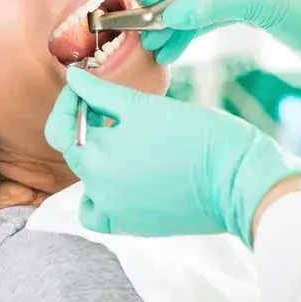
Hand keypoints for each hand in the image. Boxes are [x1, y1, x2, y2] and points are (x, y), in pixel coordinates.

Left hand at [45, 67, 300, 245]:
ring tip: (122, 137)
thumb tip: (73, 77)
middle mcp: (101, 185)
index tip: (83, 87)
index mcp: (102, 152)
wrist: (239, 180)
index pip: (62, 127)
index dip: (69, 101)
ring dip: (95, 156)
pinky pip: (99, 212)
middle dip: (85, 123)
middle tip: (108, 104)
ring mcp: (116, 209)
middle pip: (75, 150)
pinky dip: (101, 196)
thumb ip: (103, 94)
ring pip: (87, 179)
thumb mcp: (148, 106)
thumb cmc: (201, 136)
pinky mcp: (133, 224)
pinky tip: (123, 176)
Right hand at [141, 0, 300, 122]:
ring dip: (176, 22)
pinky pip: (212, 16)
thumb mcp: (272, 5)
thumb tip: (173, 10)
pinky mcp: (255, 11)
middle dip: (169, 2)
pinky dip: (192, 32)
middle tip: (144, 30)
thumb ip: (220, 4)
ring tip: (153, 47)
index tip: (155, 5)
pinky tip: (173, 50)